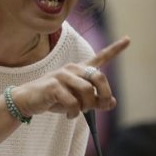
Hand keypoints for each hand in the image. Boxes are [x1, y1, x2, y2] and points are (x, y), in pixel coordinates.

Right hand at [11, 36, 129, 118]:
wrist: (27, 100)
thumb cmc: (54, 98)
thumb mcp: (78, 100)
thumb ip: (95, 101)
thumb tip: (113, 102)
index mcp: (81, 69)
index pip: (101, 57)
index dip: (116, 49)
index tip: (128, 39)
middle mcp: (73, 68)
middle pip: (100, 78)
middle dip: (104, 95)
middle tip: (99, 106)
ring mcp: (63, 75)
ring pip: (87, 92)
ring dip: (87, 106)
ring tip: (79, 111)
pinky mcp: (54, 86)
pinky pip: (73, 102)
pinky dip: (74, 112)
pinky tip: (70, 115)